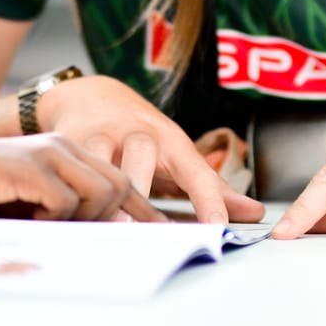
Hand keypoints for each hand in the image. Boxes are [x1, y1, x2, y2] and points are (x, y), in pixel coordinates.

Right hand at [0, 134, 164, 221]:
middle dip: (117, 218)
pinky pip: (65, 201)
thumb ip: (71, 212)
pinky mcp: (32, 167)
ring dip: (81, 220)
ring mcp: (48, 154)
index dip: (140, 208)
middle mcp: (64, 147)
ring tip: (48, 225)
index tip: (158, 232)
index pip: (118, 177)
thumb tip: (109, 234)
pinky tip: (27, 215)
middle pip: (118, 184)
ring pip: (99, 193)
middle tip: (105, 242)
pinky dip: (53, 218)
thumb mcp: (37, 204)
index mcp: (68, 152)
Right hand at [36, 74, 264, 224]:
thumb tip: (256, 214)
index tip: (218, 228)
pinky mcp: (68, 140)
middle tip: (151, 229)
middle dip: (145, 189)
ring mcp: (101, 134)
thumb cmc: (142, 136)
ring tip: (110, 228)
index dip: (208, 200)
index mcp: (171, 141)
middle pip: (143, 157)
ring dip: (105, 195)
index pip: (195, 172)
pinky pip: (70, 168)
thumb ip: (212, 187)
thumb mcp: (179, 155)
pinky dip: (72, 192)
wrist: (91, 96)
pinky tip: (74, 218)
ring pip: (102, 162)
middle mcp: (137, 133)